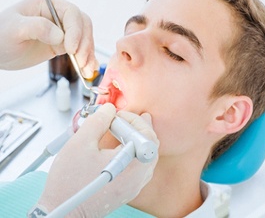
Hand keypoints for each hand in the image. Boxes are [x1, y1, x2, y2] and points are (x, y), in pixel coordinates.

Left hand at [0, 0, 97, 76]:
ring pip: (85, 40)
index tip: (71, 49)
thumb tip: (60, 36)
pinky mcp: (63, 45)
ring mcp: (62, 32)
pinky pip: (80, 50)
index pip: (71, 14)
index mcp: (47, 5)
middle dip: (85, 44)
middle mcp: (57, 17)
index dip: (75, 31)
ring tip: (86, 71)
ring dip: (88, 55)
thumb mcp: (15, 29)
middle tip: (80, 62)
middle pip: (83, 26)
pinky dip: (87, 60)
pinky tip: (89, 69)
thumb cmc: (0, 36)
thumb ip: (37, 27)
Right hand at [38, 103, 158, 216]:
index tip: (116, 116)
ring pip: (146, 156)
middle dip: (137, 126)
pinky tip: (120, 145)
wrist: (63, 212)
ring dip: (136, 138)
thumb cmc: (69, 184)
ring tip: (124, 127)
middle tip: (123, 118)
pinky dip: (132, 151)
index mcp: (132, 165)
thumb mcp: (81, 143)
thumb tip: (109, 110)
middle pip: (150, 145)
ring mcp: (134, 186)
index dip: (132, 119)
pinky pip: (139, 166)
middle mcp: (138, 178)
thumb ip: (98, 121)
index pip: (146, 134)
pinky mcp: (127, 190)